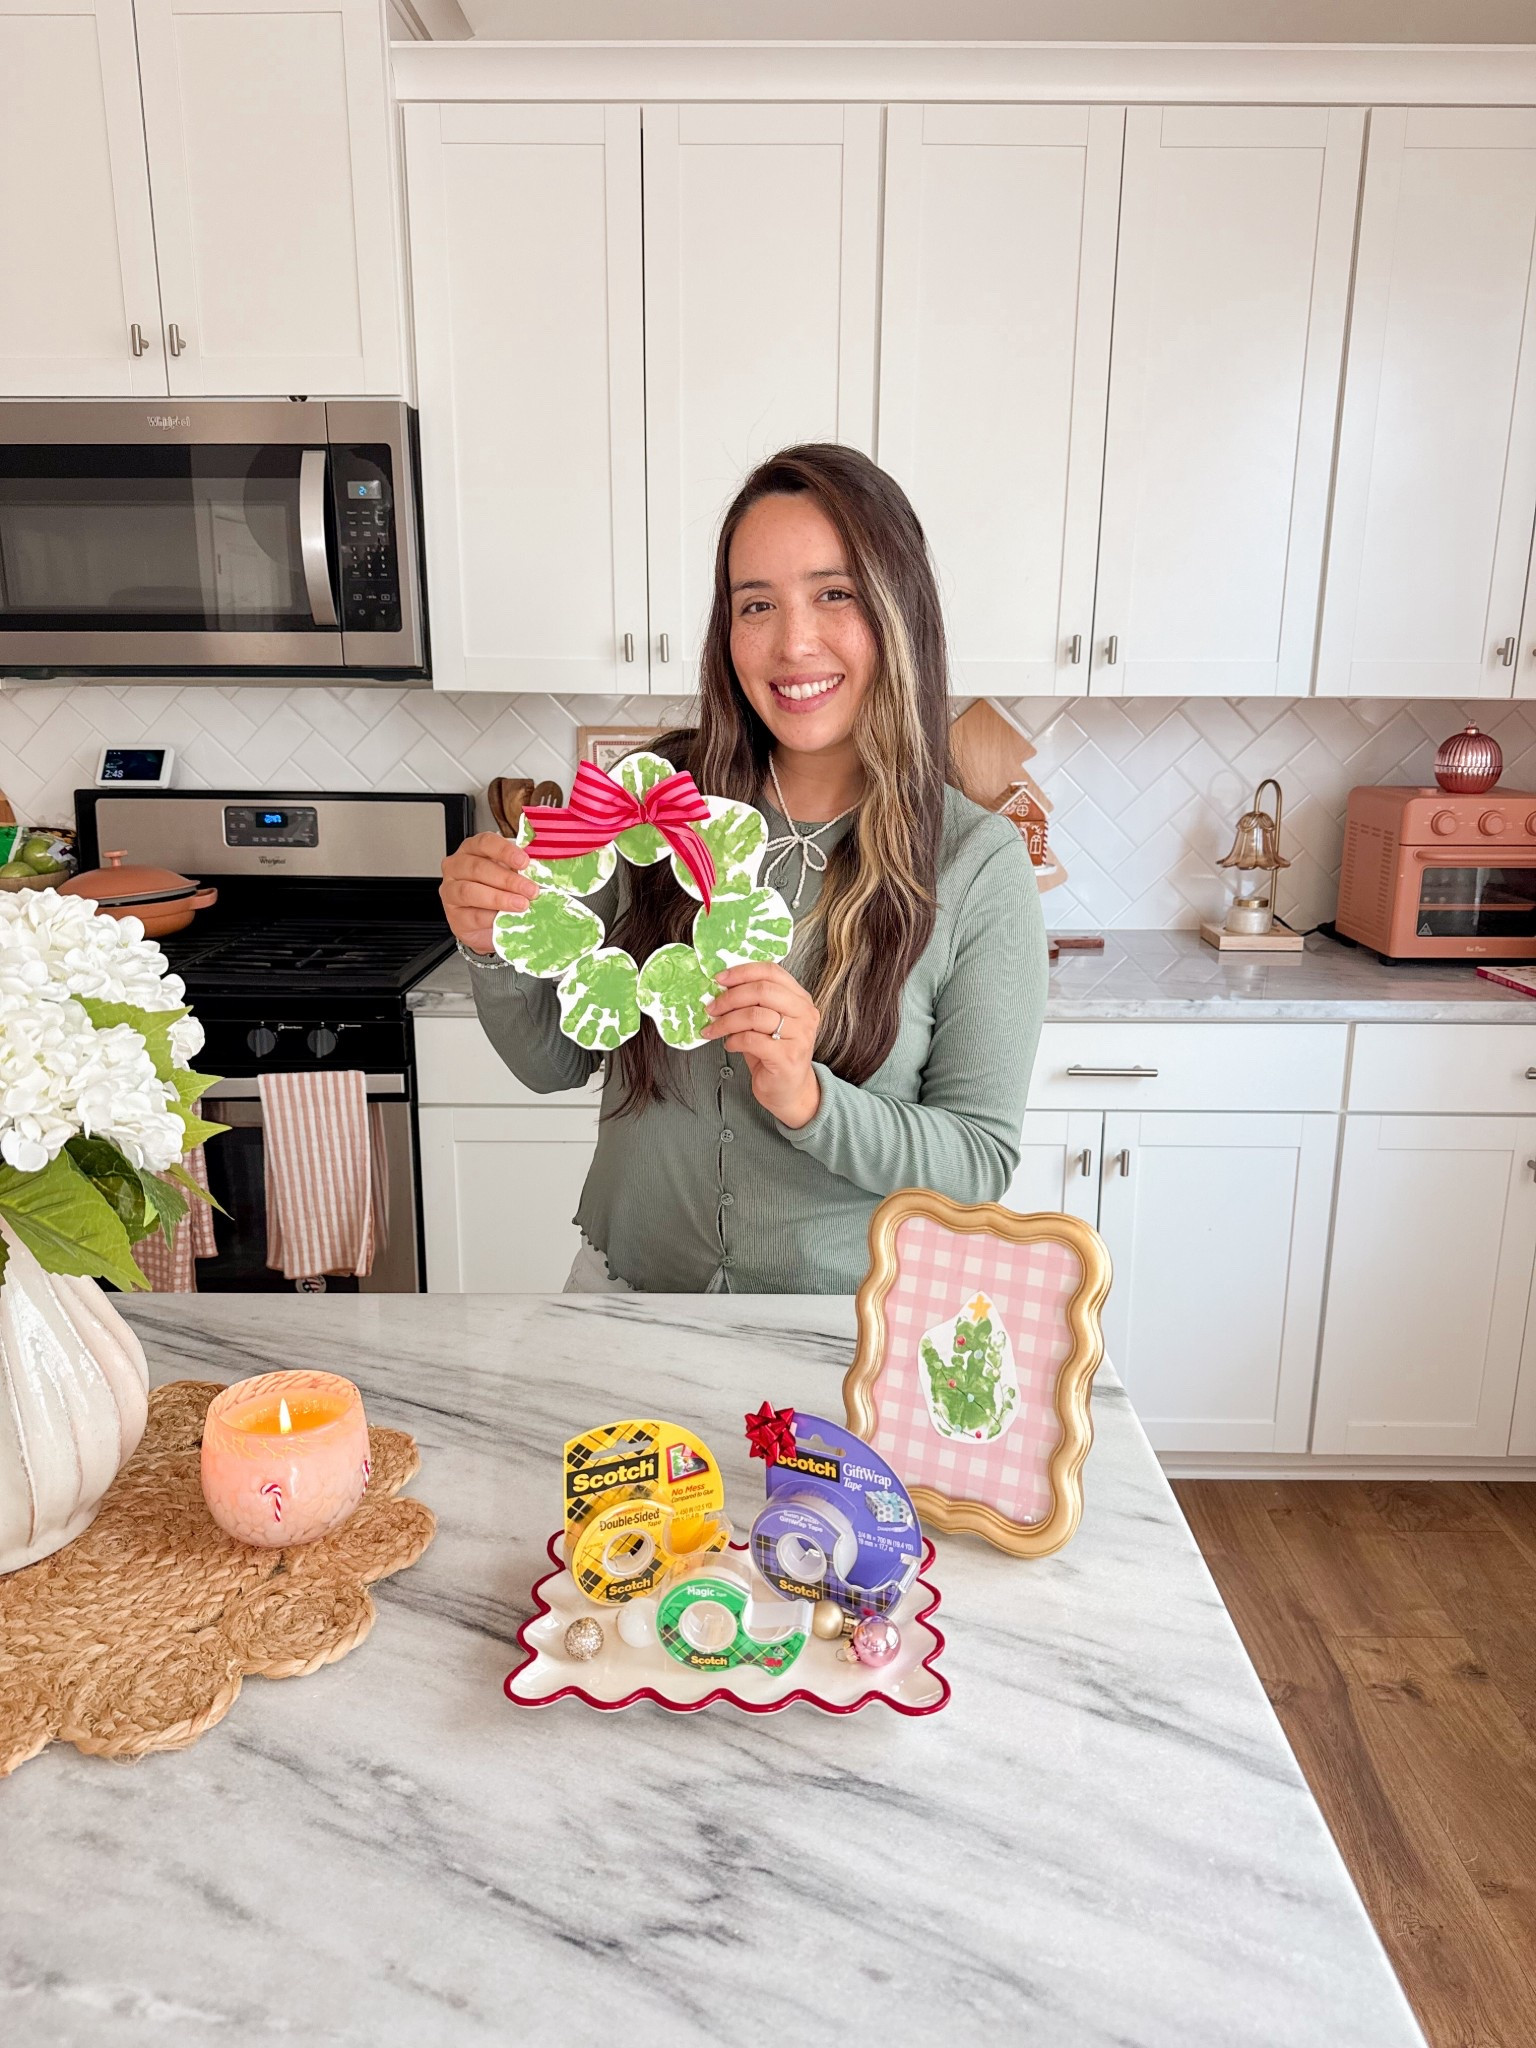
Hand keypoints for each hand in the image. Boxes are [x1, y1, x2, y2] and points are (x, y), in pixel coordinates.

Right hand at [439, 832, 537, 953]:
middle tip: (530, 889)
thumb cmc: (498, 891)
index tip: (524, 861)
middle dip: (508, 879)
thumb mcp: (510, 874)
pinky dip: (492, 918)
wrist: (486, 924)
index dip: (505, 851)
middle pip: (478, 868)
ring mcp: (451, 891)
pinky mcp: (455, 915)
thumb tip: (541, 870)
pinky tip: (507, 918)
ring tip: (521, 904)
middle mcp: (457, 867)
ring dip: (499, 898)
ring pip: (470, 891)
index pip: (485, 842)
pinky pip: (472, 915)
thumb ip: (520, 869)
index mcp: (472, 849)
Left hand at [702, 961, 820, 1128]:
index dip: (742, 972)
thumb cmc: (775, 1054)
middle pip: (762, 990)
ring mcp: (799, 1035)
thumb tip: (720, 989)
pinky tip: (730, 1044)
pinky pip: (752, 1040)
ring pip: (755, 1015)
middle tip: (712, 1007)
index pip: (772, 972)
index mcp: (800, 999)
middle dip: (730, 997)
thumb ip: (753, 1003)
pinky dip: (734, 1040)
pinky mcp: (787, 1057)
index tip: (719, 978)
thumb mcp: (767, 1023)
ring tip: (714, 1029)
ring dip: (726, 1021)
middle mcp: (804, 1014)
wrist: (790, 1091)